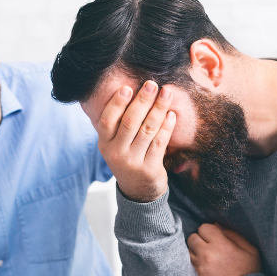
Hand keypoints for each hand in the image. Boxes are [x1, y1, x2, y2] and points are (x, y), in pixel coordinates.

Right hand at [95, 81, 175, 202]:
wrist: (138, 191)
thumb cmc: (128, 159)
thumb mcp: (115, 145)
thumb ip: (119, 125)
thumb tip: (130, 91)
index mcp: (104, 144)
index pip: (107, 120)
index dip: (117, 103)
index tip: (128, 87)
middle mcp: (116, 153)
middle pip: (130, 122)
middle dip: (142, 101)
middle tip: (152, 85)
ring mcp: (133, 162)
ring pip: (147, 130)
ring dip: (158, 109)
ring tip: (167, 93)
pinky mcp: (150, 168)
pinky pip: (160, 142)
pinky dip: (167, 126)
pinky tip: (171, 114)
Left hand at [188, 223, 261, 275]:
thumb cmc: (249, 273)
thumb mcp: (250, 250)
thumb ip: (234, 235)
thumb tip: (218, 226)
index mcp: (221, 245)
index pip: (204, 227)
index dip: (209, 231)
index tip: (215, 237)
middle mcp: (206, 254)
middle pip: (192, 237)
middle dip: (200, 240)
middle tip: (208, 246)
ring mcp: (199, 267)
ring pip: (188, 250)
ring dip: (195, 251)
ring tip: (205, 257)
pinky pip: (188, 264)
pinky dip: (193, 262)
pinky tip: (203, 266)